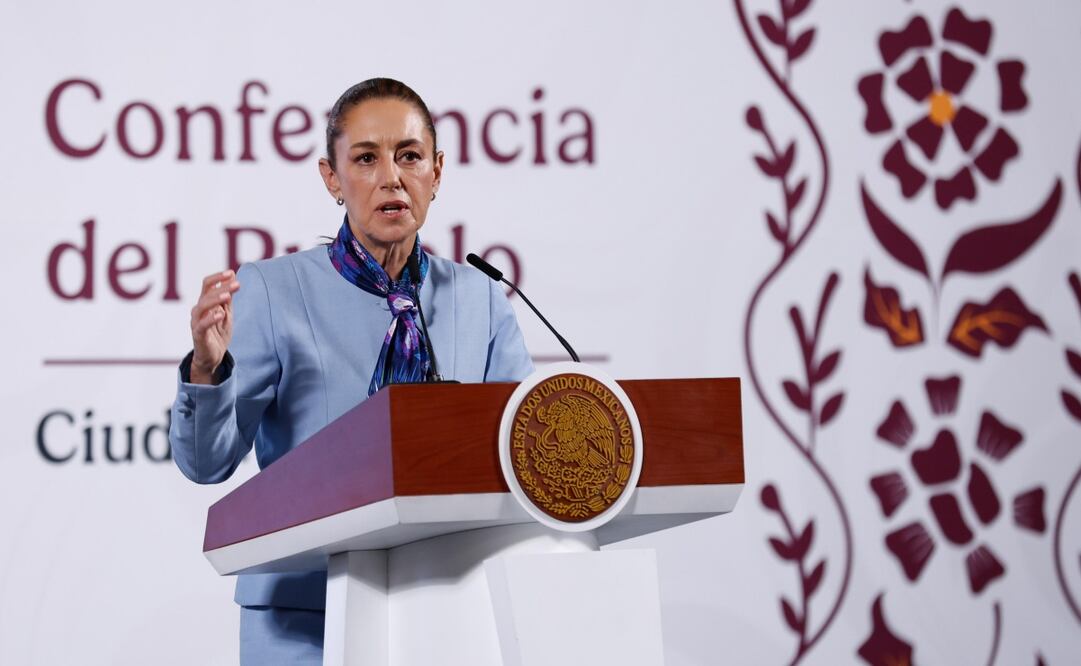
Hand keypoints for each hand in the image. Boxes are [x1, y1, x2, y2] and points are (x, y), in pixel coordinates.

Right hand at [189, 270, 239, 384]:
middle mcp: (199, 310)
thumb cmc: (218, 333)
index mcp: (205, 303)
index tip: (232, 272)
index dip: (218, 277)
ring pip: (202, 306)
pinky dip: (211, 318)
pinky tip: (221, 314)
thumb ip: (227, 299)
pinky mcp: (198, 334)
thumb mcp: (226, 314)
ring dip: (215, 299)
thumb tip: (233, 278)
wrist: (213, 356)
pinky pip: (202, 325)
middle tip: (237, 284)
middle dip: (222, 287)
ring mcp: (197, 321)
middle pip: (207, 293)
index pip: (207, 285)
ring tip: (228, 295)